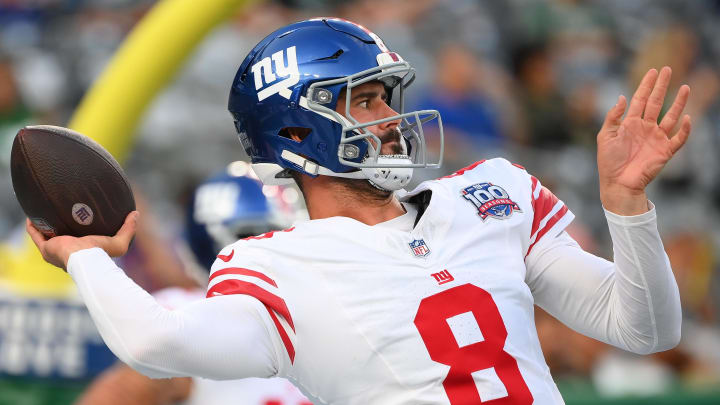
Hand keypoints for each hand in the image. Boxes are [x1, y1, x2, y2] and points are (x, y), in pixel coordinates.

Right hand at [27, 211, 138, 270]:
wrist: (85, 260)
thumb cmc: (101, 254)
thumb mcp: (119, 242)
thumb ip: (128, 229)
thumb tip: (135, 213)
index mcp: (83, 252)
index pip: (80, 242)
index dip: (78, 232)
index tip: (80, 218)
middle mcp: (67, 253)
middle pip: (62, 238)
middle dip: (60, 228)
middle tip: (61, 212)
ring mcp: (55, 251)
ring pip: (47, 237)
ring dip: (44, 227)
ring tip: (44, 213)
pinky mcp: (46, 249)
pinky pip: (36, 236)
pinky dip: (33, 227)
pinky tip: (31, 217)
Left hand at [597, 67, 690, 214]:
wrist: (617, 184)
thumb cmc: (608, 162)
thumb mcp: (605, 136)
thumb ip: (613, 117)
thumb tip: (622, 97)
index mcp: (630, 123)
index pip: (640, 99)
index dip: (646, 85)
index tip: (652, 71)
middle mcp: (645, 127)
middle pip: (656, 102)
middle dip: (662, 86)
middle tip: (667, 70)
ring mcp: (656, 138)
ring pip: (671, 116)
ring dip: (679, 103)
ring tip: (685, 88)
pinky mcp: (665, 151)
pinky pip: (679, 138)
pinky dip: (685, 129)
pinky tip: (687, 117)